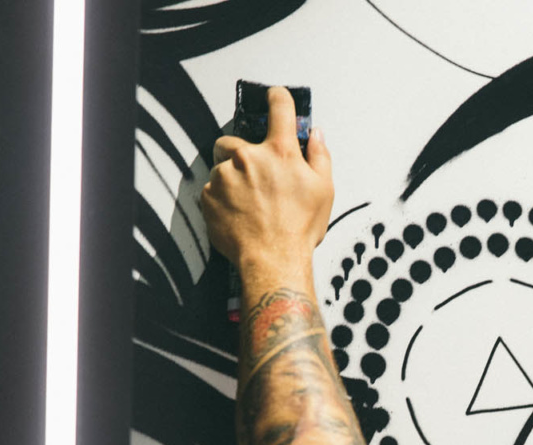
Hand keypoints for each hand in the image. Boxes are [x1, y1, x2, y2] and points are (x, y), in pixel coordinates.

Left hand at [201, 86, 333, 272]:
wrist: (272, 260)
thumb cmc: (299, 229)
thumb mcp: (324, 190)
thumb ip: (320, 156)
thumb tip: (315, 135)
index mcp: (280, 152)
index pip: (279, 107)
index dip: (278, 97)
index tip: (275, 97)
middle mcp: (248, 157)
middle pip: (234, 139)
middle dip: (241, 152)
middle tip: (254, 175)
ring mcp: (225, 176)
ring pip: (221, 166)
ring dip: (231, 178)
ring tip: (248, 202)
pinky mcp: (209, 196)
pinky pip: (212, 189)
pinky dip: (222, 198)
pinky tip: (238, 214)